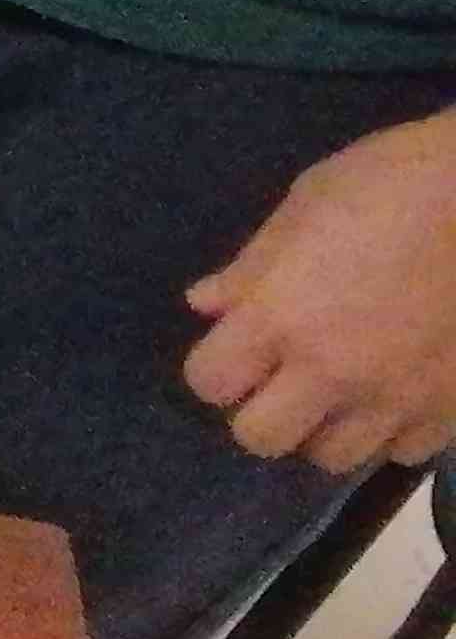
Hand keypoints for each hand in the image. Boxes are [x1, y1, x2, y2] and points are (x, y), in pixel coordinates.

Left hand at [182, 108, 455, 471]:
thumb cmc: (395, 180)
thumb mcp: (306, 204)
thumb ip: (251, 267)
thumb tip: (206, 306)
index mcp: (283, 317)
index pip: (209, 383)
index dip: (214, 367)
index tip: (235, 347)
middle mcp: (334, 372)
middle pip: (260, 438)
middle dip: (260, 409)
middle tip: (282, 375)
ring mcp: (399, 398)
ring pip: (333, 457)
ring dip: (324, 427)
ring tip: (340, 387)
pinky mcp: (454, 409)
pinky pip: (403, 451)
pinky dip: (391, 431)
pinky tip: (396, 390)